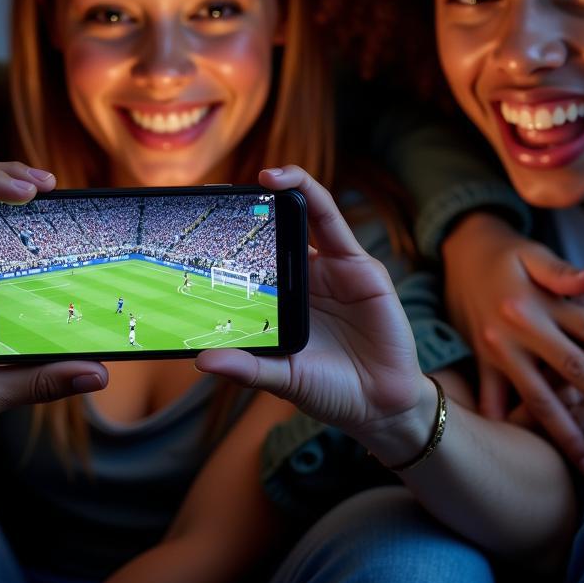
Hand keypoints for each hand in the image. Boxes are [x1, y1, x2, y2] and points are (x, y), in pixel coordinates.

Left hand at [195, 165, 432, 465]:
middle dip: (257, 206)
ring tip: (262, 176)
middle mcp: (307, 277)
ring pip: (307, 215)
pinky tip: (288, 183)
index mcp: (284, 299)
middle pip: (279, 230)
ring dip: (287, 188)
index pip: (257, 257)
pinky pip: (333, 221)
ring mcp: (334, 268)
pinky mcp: (360, 265)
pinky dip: (312, 196)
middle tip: (227, 195)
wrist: (380, 406)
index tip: (203, 225)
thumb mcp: (282, 378)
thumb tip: (202, 361)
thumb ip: (248, 367)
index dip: (236, 237)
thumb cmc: (329, 390)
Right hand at [442, 213, 583, 470]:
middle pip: (571, 371)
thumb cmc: (505, 252)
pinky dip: (506, 426)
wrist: (459, 252)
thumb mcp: (532, 252)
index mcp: (536, 304)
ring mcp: (497, 350)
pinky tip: (523, 451)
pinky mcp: (481, 360)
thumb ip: (562, 272)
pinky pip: (492, 400)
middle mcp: (518, 331)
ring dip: (564, 432)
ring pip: (536, 398)